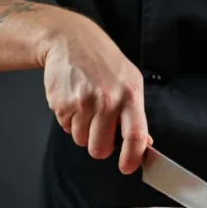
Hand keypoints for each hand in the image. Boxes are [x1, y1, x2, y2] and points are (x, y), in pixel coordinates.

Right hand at [41, 13, 149, 173]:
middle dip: (99, 145)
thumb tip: (144, 143)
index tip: (127, 167)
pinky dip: (69, 120)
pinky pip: (65, 128)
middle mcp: (107, 100)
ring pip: (81, 141)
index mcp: (130, 95)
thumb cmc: (103, 61)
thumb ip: (136, 113)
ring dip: (83, 130)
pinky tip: (74, 100)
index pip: (135, 136)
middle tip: (99, 128)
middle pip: (100, 148)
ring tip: (86, 106)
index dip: (132, 158)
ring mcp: (83, 103)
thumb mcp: (130, 80)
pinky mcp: (62, 103)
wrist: (70, 40)